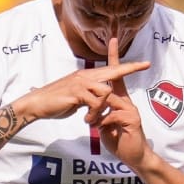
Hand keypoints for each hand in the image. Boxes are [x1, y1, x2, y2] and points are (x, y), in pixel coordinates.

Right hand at [12, 49, 149, 123]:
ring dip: (103, 109)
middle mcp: (86, 76)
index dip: (127, 66)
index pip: (110, 69)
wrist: (37, 104)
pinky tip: (87, 120)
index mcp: (87, 77)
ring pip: (105, 91)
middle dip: (130, 68)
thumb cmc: (55, 102)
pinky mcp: (77, 93)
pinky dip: (94, 114)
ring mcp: (81, 83)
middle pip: (113, 71)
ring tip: (92, 120)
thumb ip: (87, 96)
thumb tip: (95, 100)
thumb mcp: (76, 98)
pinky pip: (95, 103)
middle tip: (146, 64)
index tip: (143, 64)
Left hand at [93, 38, 151, 170]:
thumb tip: (91, 106)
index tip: (112, 41)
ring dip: (97, 112)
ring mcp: (131, 110)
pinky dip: (104, 122)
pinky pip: (114, 115)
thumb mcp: (104, 125)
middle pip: (113, 85)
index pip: (116, 76)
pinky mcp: (132, 120)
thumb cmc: (119, 141)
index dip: (114, 59)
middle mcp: (127, 102)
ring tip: (91, 123)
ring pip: (110, 101)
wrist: (134, 157)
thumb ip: (99, 113)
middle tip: (108, 49)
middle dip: (107, 77)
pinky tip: (102, 129)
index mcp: (120, 101)